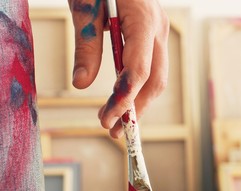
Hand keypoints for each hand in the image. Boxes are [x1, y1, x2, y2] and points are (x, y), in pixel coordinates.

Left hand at [68, 0, 168, 137]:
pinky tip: (125, 98)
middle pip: (155, 81)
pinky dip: (140, 88)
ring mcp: (160, 32)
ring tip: (118, 120)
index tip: (107, 119)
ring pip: (158, 78)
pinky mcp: (154, 36)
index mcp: (144, 20)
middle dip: (135, 109)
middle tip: (113, 130)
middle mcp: (159, 29)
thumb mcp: (85, 7)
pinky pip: (153, 68)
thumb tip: (80, 84)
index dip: (125, 99)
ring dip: (139, 103)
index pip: (139, 70)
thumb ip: (86, 46)